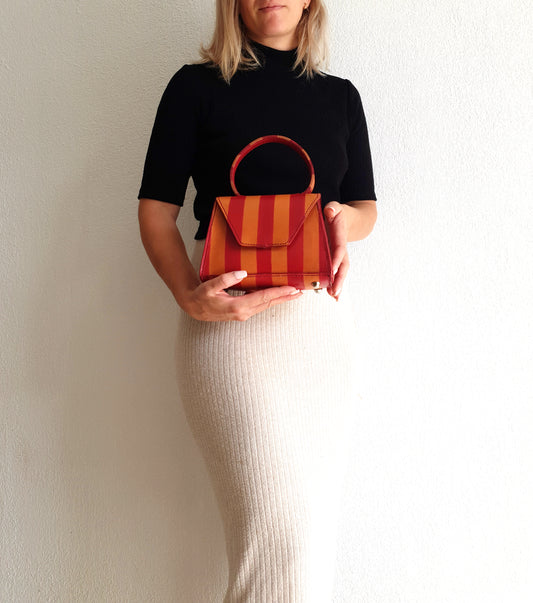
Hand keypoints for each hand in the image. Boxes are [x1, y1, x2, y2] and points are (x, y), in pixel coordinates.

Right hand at [179, 271, 302, 321]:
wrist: (194, 308)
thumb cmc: (201, 297)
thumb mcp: (209, 286)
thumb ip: (225, 279)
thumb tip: (241, 273)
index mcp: (237, 306)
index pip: (263, 298)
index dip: (278, 292)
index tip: (291, 288)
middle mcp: (243, 312)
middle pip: (269, 303)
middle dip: (285, 297)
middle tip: (301, 291)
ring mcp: (244, 314)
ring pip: (266, 305)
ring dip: (281, 299)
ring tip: (294, 294)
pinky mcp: (243, 312)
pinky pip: (261, 306)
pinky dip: (272, 300)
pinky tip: (278, 296)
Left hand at [323, 201, 348, 300]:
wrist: (347, 218)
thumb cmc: (338, 212)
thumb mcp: (336, 207)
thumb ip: (333, 207)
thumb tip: (330, 210)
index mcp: (340, 237)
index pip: (339, 249)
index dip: (336, 259)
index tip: (332, 270)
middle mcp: (341, 249)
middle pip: (343, 266)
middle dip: (339, 280)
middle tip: (335, 292)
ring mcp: (338, 255)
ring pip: (339, 272)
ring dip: (338, 285)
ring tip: (335, 297)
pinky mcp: (333, 259)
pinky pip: (334, 273)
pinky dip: (334, 284)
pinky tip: (333, 296)